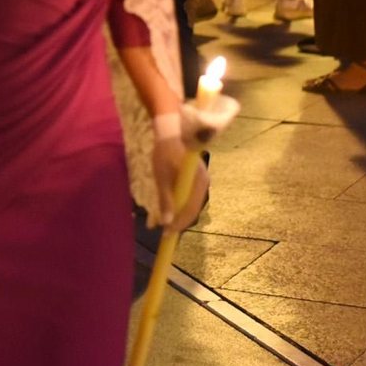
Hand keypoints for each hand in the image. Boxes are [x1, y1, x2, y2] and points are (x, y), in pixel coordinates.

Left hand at [151, 117, 208, 232]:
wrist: (170, 132)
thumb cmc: (165, 152)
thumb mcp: (162, 177)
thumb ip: (165, 200)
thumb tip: (167, 222)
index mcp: (198, 183)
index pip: (190, 210)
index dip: (178, 224)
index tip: (166, 234)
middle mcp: (203, 183)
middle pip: (191, 208)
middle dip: (177, 220)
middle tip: (163, 231)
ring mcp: (200, 181)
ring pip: (189, 203)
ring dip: (176, 213)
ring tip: (162, 223)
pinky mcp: (194, 178)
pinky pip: (187, 195)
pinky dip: (177, 203)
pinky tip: (166, 208)